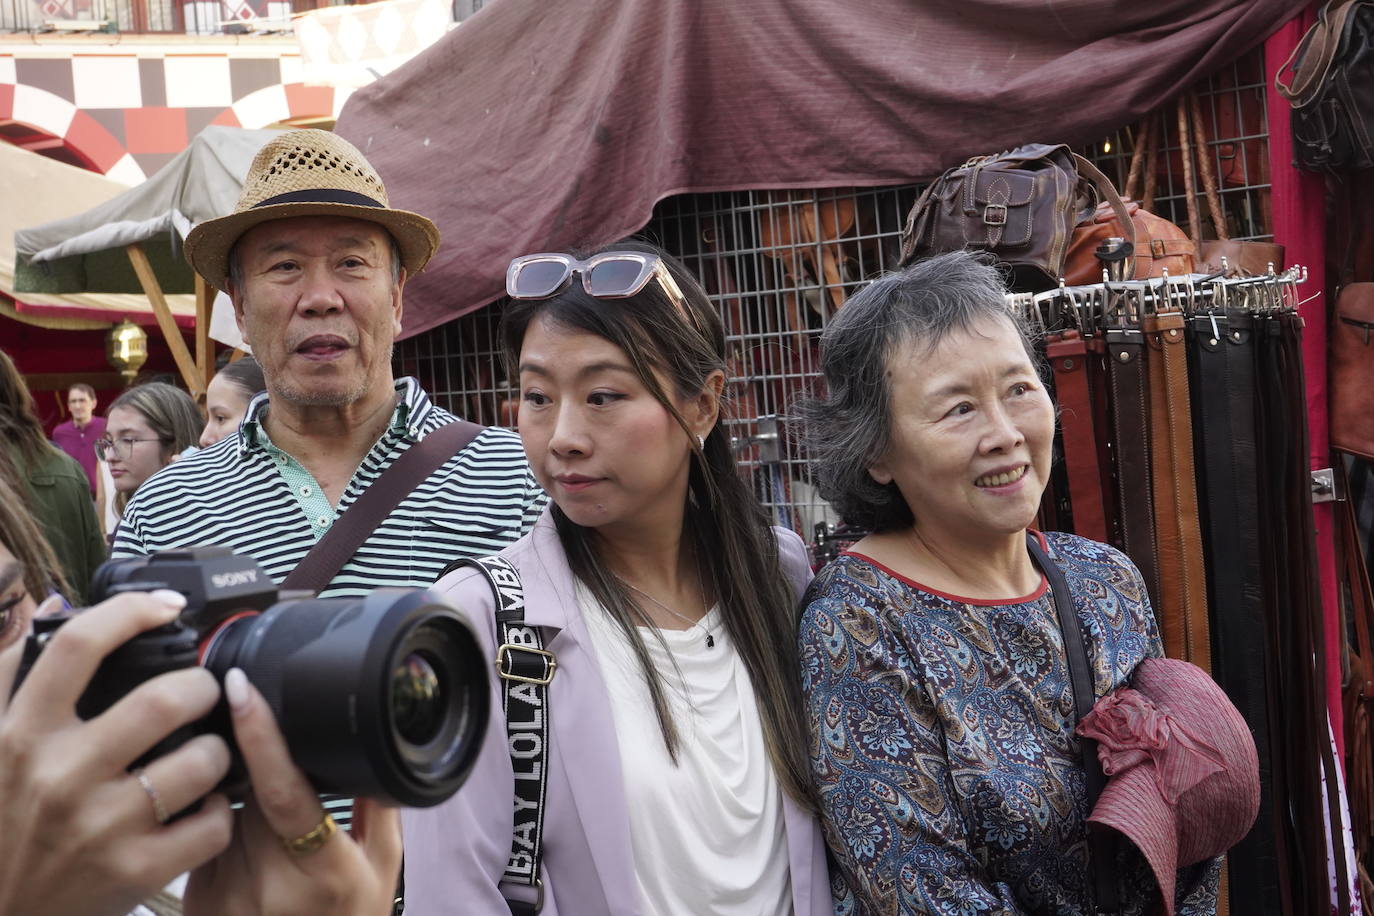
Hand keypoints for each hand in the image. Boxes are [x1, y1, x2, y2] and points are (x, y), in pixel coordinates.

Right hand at [0, 591, 233, 915]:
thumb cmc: (4, 819)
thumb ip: (14, 675)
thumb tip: (56, 607)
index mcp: (22, 735)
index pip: (77, 647)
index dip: (131, 611)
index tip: (166, 606)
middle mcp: (60, 775)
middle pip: (164, 700)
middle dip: (203, 687)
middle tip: (205, 691)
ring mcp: (100, 825)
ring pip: (202, 760)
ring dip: (218, 751)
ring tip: (205, 752)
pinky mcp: (133, 871)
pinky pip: (212, 823)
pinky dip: (219, 810)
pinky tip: (202, 806)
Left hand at [185, 669, 400, 915]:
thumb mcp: (383, 870)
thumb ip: (380, 807)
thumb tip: (373, 746)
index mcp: (324, 872)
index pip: (284, 790)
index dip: (262, 735)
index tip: (242, 688)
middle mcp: (270, 886)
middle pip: (250, 792)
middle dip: (260, 765)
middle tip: (273, 751)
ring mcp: (228, 895)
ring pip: (223, 811)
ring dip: (240, 794)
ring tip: (266, 809)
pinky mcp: (198, 900)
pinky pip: (207, 836)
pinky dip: (223, 821)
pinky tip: (245, 835)